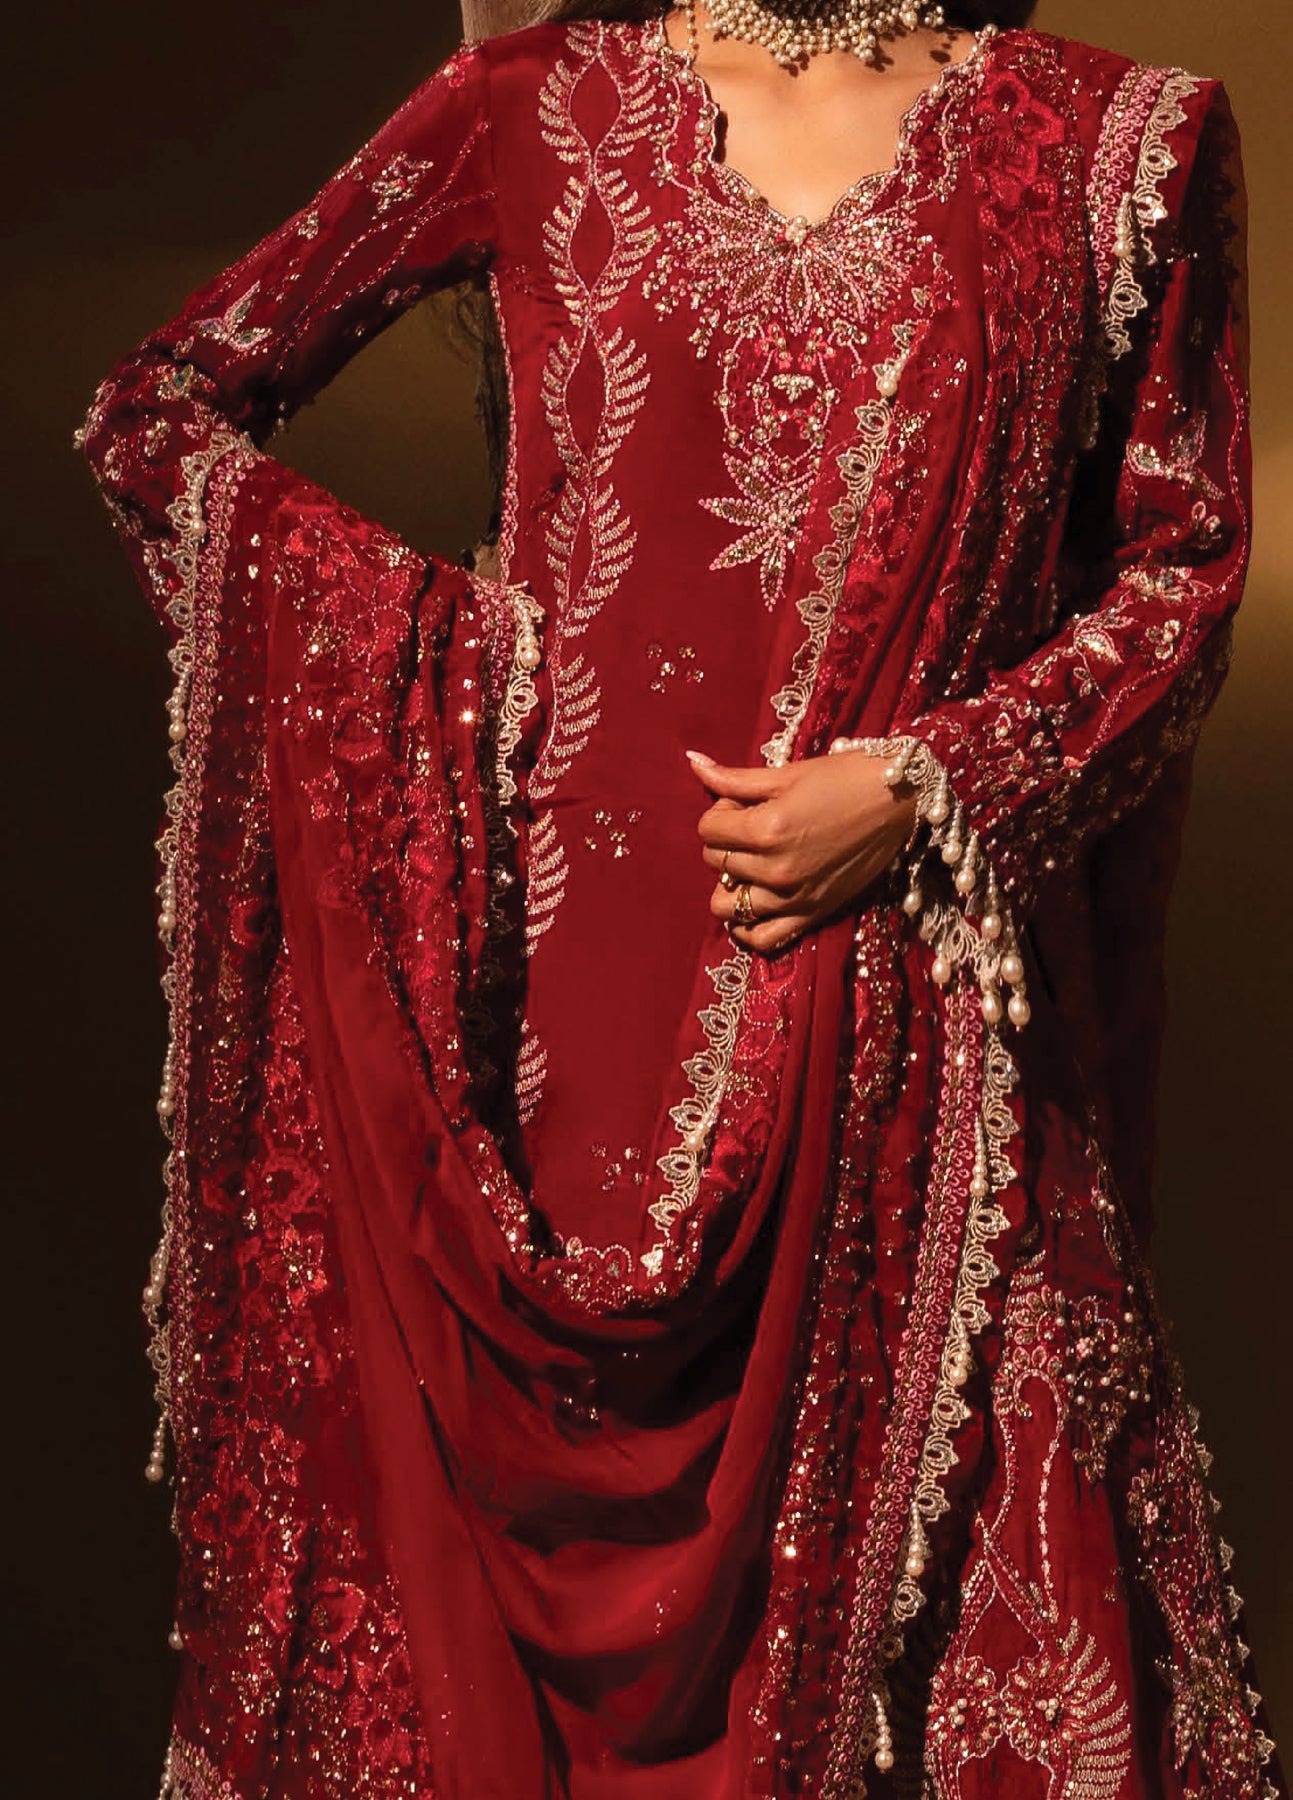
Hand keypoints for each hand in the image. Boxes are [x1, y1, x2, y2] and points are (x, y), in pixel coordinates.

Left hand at [689, 749, 916, 955]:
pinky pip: (761, 938)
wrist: (899, 802)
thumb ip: (734, 779)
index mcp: (766, 829)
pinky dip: (747, 926)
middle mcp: (775, 869)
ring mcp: (792, 897)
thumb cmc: (844, 779)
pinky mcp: (811, 914)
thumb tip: (693, 762)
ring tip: (751, 864)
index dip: (719, 813)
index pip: (707, 830)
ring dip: (731, 884)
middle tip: (753, 825)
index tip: (742, 804)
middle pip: (716, 862)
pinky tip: (752, 903)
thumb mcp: (787, 774)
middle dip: (726, 842)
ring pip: (728, 904)